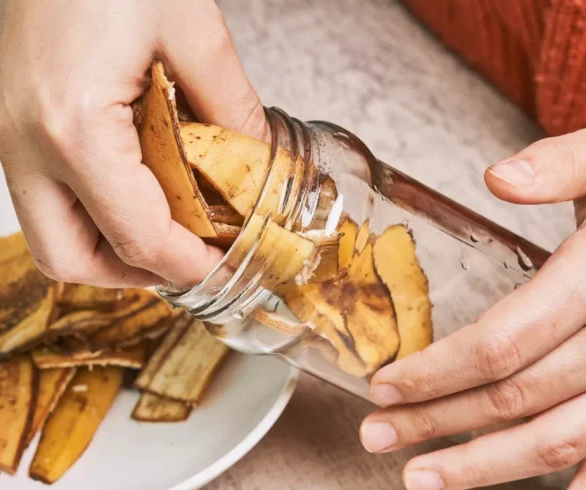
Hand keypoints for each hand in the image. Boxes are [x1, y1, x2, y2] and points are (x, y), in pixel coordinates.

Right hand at [0, 0, 267, 287]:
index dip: (183, 266)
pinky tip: (129, 185)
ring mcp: (5, 129)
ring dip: (107, 245)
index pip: (133, 235)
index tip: (218, 268)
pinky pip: (41, 193)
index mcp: (71, 125)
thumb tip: (255, 160)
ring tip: (161, 227)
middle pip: (66, 259)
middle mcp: (22, 138)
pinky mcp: (5, 117)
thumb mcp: (193, 28)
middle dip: (132, 273)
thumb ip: (231, 106)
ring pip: (46, 233)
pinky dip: (88, 208)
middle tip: (182, 258)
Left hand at [360, 129, 585, 488]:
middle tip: (377, 435)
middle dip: (439, 420)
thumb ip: (563, 165)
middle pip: (517, 397)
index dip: (437, 370)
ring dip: (486, 466)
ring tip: (422, 479)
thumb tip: (499, 177)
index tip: (384, 384)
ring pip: (561, 438)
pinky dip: (581, 479)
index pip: (503, 342)